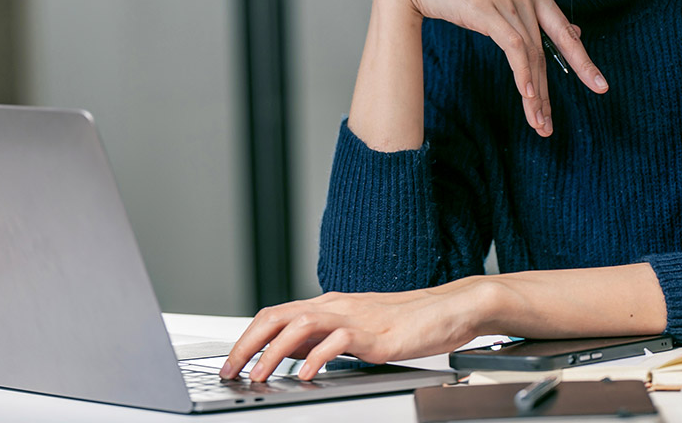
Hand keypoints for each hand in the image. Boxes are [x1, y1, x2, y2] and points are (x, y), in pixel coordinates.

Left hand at [218, 280, 493, 381]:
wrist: (450, 309)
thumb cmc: (407, 321)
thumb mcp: (355, 329)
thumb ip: (324, 338)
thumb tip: (291, 353)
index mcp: (328, 305)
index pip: (275, 315)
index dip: (248, 337)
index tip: (232, 362)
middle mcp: (335, 306)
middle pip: (278, 316)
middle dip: (249, 344)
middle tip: (232, 370)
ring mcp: (354, 317)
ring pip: (300, 325)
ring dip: (274, 352)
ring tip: (260, 375)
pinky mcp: (375, 334)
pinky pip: (338, 341)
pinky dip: (317, 358)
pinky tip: (306, 375)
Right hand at [380, 0, 607, 136]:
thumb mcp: (496, 3)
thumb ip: (526, 16)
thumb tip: (573, 31)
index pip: (563, 31)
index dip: (582, 61)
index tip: (599, 86)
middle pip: (545, 50)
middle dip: (549, 92)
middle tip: (549, 124)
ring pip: (531, 54)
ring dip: (535, 93)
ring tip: (537, 122)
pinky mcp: (489, 8)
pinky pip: (514, 48)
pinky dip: (522, 74)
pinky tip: (527, 96)